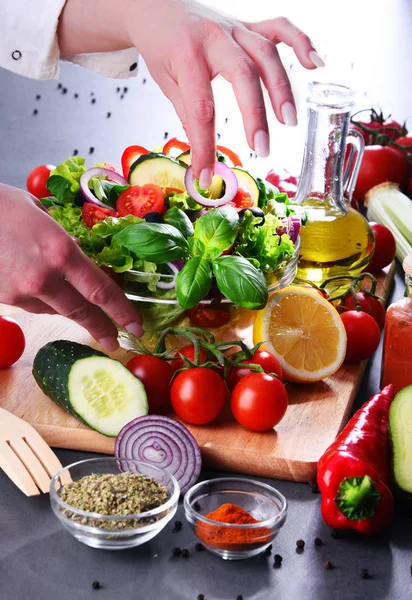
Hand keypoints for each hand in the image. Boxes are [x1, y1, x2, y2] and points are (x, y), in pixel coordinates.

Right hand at [0, 184, 142, 349]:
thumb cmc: (3, 206)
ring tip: (78, 304)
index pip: (101, 290)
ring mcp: (22, 291)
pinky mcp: (6, 298)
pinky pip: (34, 306)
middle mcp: (45, 277)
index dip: (122, 311)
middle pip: (82, 312)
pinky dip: (46, 301)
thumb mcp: (44, 217)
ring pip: (57, 310)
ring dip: (71, 309)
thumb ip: (66, 244)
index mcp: (61, 252)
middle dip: (102, 328)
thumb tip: (82, 259)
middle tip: (116, 341)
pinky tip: (44, 288)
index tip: (136, 326)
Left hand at [124, 1, 322, 186]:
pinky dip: (301, 43)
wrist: (158, 4)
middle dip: (255, 114)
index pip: (201, 108)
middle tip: (261, 149)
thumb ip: (188, 115)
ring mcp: (236, 29)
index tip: (207, 176)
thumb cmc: (162, 45)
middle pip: (243, 75)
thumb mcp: (167, 82)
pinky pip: (280, 29)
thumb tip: (203, 157)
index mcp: (187, 55)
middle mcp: (215, 38)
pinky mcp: (249, 25)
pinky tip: (316, 65)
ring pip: (266, 54)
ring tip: (289, 121)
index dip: (205, 147)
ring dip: (281, 89)